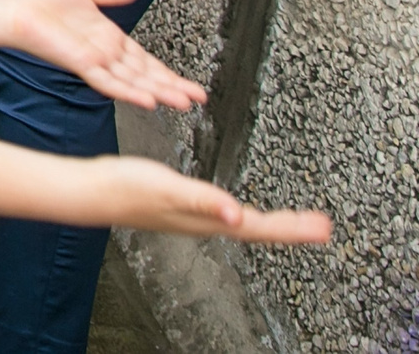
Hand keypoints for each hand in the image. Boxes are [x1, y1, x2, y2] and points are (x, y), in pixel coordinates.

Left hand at [0, 0, 203, 110]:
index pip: (145, 61)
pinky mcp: (81, 64)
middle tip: (197, 98)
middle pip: (145, 75)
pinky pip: (107, 81)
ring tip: (182, 103)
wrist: (16, 9)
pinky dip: (127, 91)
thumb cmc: (41, 2)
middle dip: (172, 87)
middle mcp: (105, 54)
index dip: (168, 73)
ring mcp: (94, 61)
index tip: (190, 84)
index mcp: (109, 40)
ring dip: (157, 92)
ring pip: (132, 81)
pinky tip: (147, 100)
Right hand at [92, 156, 329, 246]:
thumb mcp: (170, 189)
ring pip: (246, 224)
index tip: (322, 228)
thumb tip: (238, 217)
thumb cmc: (128, 189)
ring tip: (295, 220)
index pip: (261, 228)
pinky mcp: (187, 207)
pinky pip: (228, 215)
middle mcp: (207, 223)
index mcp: (209, 220)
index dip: (293, 228)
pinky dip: (246, 212)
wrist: (97, 190)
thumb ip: (205, 203)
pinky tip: (240, 209)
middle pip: (259, 228)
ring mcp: (197, 217)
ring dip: (273, 222)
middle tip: (321, 226)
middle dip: (292, 227)